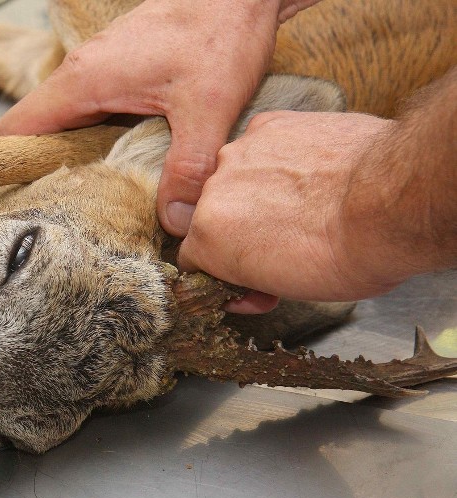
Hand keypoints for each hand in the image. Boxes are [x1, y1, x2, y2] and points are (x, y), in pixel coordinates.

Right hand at [0, 0, 299, 234]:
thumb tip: (175, 222)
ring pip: (69, 123)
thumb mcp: (208, 109)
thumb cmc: (220, 30)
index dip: (17, 166)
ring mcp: (100, 69)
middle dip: (55, 171)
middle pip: (40, 132)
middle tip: (85, 207)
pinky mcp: (121, 70)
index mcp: (83, 82)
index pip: (15, 128)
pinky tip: (136, 159)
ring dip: (83, 157)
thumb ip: (188, 170)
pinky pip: (94, 111)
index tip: (39, 199)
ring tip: (112, 191)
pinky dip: (104, 139)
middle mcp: (81, 74)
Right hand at [176, 110, 403, 301]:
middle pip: (212, 213)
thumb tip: (245, 289)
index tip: (246, 273)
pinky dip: (278, 158)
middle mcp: (213, 190)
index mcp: (208, 237)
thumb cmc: (342, 255)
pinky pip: (262, 145)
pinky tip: (309, 171)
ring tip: (302, 201)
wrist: (388, 204)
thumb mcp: (286, 290)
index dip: (220, 269)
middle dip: (239, 228)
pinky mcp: (270, 124)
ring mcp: (241, 152)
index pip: (193, 256)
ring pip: (236, 176)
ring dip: (257, 190)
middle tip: (282, 240)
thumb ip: (251, 282)